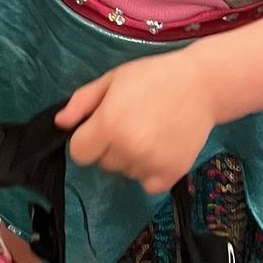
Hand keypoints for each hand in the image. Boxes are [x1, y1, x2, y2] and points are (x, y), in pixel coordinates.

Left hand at [56, 55, 217, 196]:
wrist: (201, 85)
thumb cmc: (152, 77)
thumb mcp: (111, 80)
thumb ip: (82, 102)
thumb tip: (60, 123)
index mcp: (108, 125)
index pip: (79, 153)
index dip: (86, 140)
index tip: (100, 127)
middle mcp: (127, 149)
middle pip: (103, 163)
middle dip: (111, 147)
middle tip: (133, 123)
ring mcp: (150, 165)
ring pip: (125, 173)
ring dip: (132, 159)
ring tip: (150, 132)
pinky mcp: (171, 175)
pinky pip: (148, 185)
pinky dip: (151, 172)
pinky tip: (160, 149)